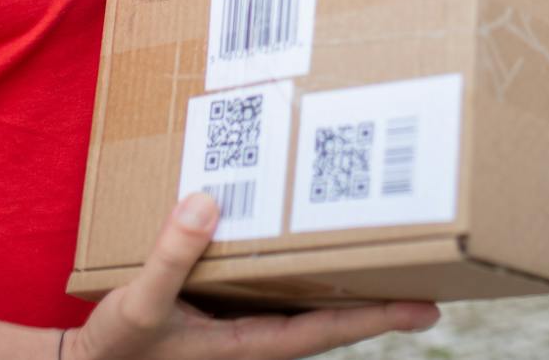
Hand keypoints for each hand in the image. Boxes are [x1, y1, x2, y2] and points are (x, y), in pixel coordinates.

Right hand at [68, 193, 440, 359]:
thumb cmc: (116, 345)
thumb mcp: (139, 303)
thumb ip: (171, 257)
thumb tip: (208, 203)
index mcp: (248, 345)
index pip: (329, 331)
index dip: (379, 318)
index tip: (428, 308)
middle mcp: (256, 337)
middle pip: (332, 316)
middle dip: (379, 296)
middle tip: (432, 271)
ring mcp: (243, 325)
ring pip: (308, 302)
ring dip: (345, 280)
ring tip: (388, 249)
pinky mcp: (226, 310)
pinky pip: (277, 288)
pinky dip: (302, 268)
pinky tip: (310, 240)